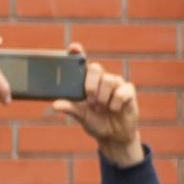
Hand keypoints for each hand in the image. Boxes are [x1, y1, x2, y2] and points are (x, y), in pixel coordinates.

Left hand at [64, 51, 145, 167]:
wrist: (114, 136)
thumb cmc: (95, 121)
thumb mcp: (81, 116)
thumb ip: (70, 108)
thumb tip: (55, 105)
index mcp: (87, 81)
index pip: (81, 61)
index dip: (77, 52)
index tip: (73, 47)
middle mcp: (101, 78)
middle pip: (95, 68)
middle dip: (90, 85)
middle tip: (90, 100)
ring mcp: (115, 83)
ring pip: (108, 80)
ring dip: (103, 98)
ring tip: (101, 108)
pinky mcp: (128, 91)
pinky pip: (121, 91)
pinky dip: (115, 104)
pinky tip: (115, 110)